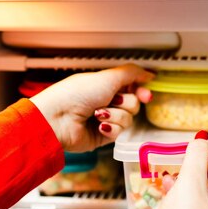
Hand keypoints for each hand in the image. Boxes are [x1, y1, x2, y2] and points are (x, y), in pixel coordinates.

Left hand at [30, 64, 153, 151]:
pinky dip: (110, 128)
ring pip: (128, 119)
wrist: (59, 119)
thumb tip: (149, 73)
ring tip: (98, 114)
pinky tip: (98, 126)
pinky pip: (119, 132)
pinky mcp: (103, 135)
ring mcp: (105, 119)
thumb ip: (132, 73)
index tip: (146, 94)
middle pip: (134, 104)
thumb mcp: (108, 77)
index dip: (141, 91)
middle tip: (114, 101)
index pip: (132, 87)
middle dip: (126, 103)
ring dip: (115, 115)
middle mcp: (106, 101)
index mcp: (105, 85)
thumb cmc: (76, 94)